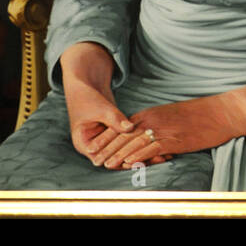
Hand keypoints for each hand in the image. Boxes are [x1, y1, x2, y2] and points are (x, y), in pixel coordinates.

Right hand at [59, 43, 172, 168]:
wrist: (85, 84)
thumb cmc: (87, 96)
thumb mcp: (101, 109)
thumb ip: (115, 120)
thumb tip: (130, 128)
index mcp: (83, 144)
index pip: (104, 159)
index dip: (122, 161)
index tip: (140, 162)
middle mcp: (93, 146)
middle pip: (115, 159)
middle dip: (136, 160)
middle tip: (157, 160)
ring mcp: (103, 141)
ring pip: (123, 152)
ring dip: (141, 154)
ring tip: (162, 157)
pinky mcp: (113, 133)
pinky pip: (127, 142)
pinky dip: (139, 143)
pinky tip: (157, 147)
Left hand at [104, 86, 245, 168]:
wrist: (222, 112)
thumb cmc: (200, 116)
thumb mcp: (173, 118)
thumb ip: (157, 128)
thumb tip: (146, 144)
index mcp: (152, 113)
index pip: (122, 127)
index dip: (107, 138)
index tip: (95, 147)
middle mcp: (153, 119)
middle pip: (123, 135)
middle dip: (106, 147)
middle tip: (93, 158)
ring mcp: (163, 129)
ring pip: (133, 143)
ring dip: (117, 154)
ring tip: (104, 164)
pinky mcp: (174, 139)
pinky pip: (151, 148)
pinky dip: (137, 156)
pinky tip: (127, 162)